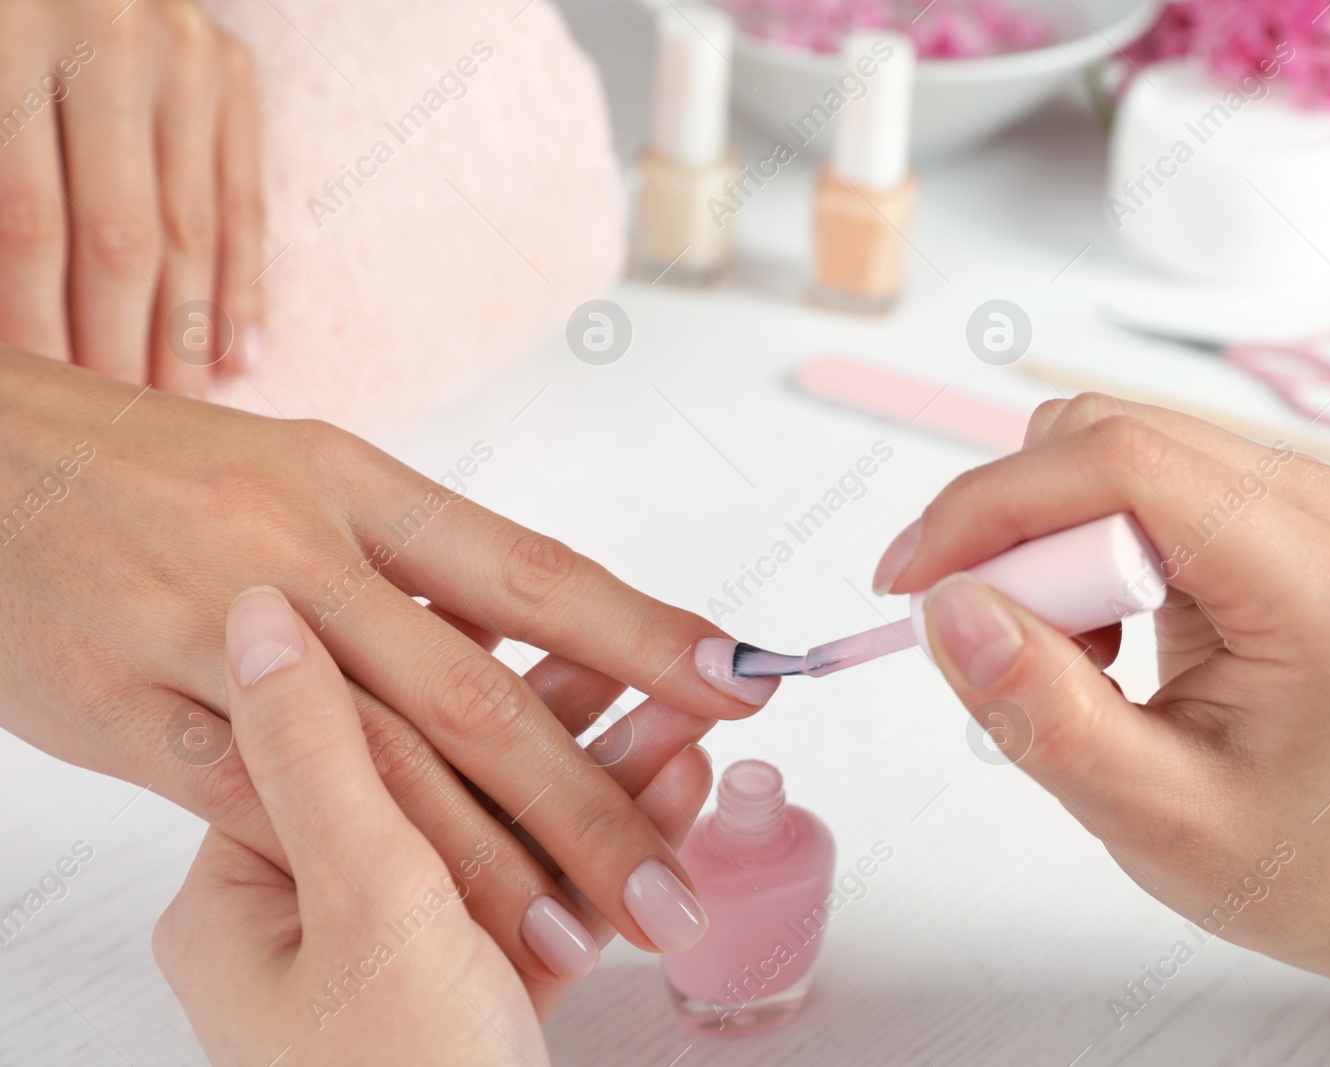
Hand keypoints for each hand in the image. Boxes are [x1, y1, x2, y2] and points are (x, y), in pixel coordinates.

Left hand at [0, 0, 261, 393]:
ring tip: (177, 410)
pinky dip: (241, 281)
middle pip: (123, 236)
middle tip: (118, 428)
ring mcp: (189, 54)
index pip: (31, 221)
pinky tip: (237, 353)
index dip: (34, 324)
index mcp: (14, 32)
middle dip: (118, 347)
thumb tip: (13, 337)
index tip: (45, 399)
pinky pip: (244, 197)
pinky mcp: (233, 69)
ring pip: (193, 228)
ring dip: (186, 335)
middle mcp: (116, 40)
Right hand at [0, 350, 770, 998]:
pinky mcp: (130, 709)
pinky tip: (418, 919)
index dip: (645, 633)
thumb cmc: (169, 475)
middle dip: (588, 804)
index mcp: (363, 486)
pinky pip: (262, 806)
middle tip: (672, 888)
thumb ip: (418, 575)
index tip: (740, 682)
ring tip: (579, 933)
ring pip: (378, 771)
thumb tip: (537, 650)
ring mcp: (213, 631)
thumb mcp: (311, 483)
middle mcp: (303, 553)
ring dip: (488, 867)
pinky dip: (350, 868)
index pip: (535, 570)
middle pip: (476, 697)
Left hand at [158, 589, 711, 1064]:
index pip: (356, 731)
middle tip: (658, 667)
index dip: (457, 665)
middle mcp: (319, 921)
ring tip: (693, 718)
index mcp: (249, 891)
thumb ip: (327, 749)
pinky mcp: (480, 989)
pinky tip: (676, 793)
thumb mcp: (364, 904)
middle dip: (569, 722)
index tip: (544, 614)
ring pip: (514, 830)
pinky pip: (550, 893)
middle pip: (451, 775)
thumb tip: (261, 611)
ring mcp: (405, 959)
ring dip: (611, 776)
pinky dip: (614, 847)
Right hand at [874, 394, 1329, 1047]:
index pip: (1125, 466)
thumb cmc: (1290, 851)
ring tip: (1069, 655)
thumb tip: (948, 607)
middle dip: (1012, 536)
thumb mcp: (1153, 816)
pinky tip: (1099, 630)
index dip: (993, 504)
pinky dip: (1072, 544)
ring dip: (1042, 545)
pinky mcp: (1262, 493)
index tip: (909, 581)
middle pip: (1104, 445)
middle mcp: (1323, 505)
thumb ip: (1047, 714)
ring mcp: (1300, 489)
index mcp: (1317, 583)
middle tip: (995, 650)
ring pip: (1101, 449)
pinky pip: (1121, 473)